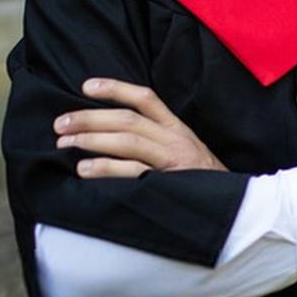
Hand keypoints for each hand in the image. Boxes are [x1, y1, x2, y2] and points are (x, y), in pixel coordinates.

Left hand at [54, 78, 226, 178]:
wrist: (235, 209)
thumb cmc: (201, 183)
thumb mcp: (185, 153)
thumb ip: (157, 141)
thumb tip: (111, 135)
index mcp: (178, 129)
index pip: (145, 98)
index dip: (115, 88)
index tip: (86, 86)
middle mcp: (175, 139)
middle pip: (128, 118)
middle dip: (90, 117)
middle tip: (60, 123)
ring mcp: (173, 161)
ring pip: (128, 140)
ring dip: (92, 139)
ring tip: (65, 142)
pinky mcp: (169, 183)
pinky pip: (133, 172)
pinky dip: (106, 168)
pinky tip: (84, 169)